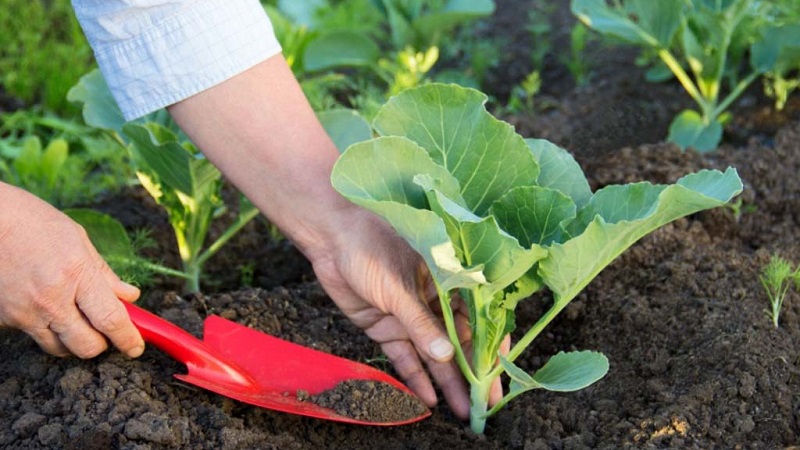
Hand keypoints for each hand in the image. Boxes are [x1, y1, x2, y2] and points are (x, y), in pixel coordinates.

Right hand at [0, 183, 144, 358]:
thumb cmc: (35, 223)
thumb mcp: (79, 240)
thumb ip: (104, 274)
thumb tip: (130, 297)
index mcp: (76, 274)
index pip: (111, 320)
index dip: (128, 339)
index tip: (136, 347)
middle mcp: (51, 299)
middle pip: (87, 346)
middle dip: (102, 343)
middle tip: (105, 330)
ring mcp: (25, 312)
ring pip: (60, 348)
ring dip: (74, 340)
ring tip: (75, 317)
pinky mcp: (6, 318)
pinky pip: (35, 335)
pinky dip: (47, 328)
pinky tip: (45, 305)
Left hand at [166, 54, 504, 416]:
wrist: (331, 236)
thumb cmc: (372, 244)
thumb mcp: (399, 286)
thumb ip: (422, 323)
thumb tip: (446, 357)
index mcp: (448, 281)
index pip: (478, 317)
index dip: (490, 345)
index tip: (499, 371)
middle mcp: (433, 300)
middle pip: (458, 342)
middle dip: (471, 372)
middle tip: (484, 403)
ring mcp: (409, 315)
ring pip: (433, 354)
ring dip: (446, 381)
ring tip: (462, 410)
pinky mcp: (386, 326)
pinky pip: (404, 356)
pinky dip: (414, 376)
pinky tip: (428, 398)